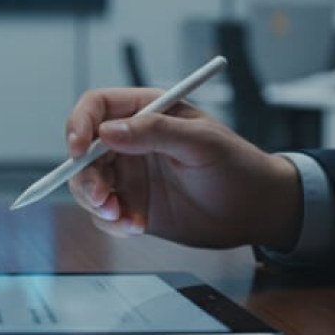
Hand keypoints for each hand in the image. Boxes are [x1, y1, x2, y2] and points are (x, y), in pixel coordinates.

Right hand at [65, 88, 302, 250]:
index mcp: (147, 112)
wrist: (256, 211)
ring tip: (124, 218)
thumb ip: (155, 132)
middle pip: (83, 151)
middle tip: (103, 199)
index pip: (97, 107)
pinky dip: (113, 223)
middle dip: (84, 176)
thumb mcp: (201, 142)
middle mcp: (131, 141)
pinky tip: (138, 227)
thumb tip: (108, 130)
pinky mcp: (132, 205)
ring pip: (87, 185)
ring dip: (96, 203)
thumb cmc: (238, 165)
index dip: (79, 124)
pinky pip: (104, 214)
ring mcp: (129, 175)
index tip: (78, 149)